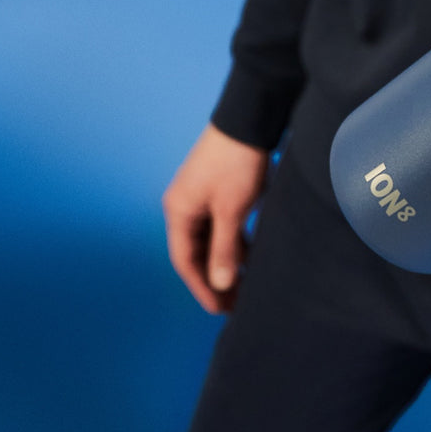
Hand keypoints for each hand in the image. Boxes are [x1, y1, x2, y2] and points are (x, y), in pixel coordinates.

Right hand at [162, 124, 269, 313]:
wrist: (249, 121)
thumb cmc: (237, 164)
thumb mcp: (232, 210)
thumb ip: (226, 249)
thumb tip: (221, 283)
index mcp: (179, 212)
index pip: (186, 261)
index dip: (202, 288)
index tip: (219, 309)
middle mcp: (184, 207)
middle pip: (197, 254)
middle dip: (214, 280)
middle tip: (235, 305)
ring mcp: (200, 199)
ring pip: (211, 242)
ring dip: (226, 265)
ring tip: (244, 288)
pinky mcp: (218, 193)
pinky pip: (223, 228)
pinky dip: (235, 245)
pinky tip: (251, 261)